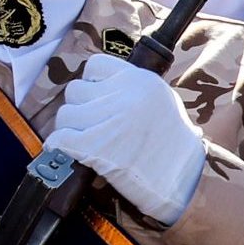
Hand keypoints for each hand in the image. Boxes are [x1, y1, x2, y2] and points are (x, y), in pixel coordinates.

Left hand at [40, 55, 207, 225]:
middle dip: (80, 108)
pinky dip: (59, 146)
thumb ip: (132, 89)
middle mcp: (124, 95)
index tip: (98, 99)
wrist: (185, 179)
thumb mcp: (162, 101)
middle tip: (92, 125)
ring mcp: (109, 120)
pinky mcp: (96, 147)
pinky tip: (68, 151)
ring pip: (65, 115)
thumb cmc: (174, 143)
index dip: (92, 83)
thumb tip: (97, 87)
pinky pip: (59, 139)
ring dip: (70, 129)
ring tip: (86, 140)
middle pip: (75, 90)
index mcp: (141, 80)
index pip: (95, 65)